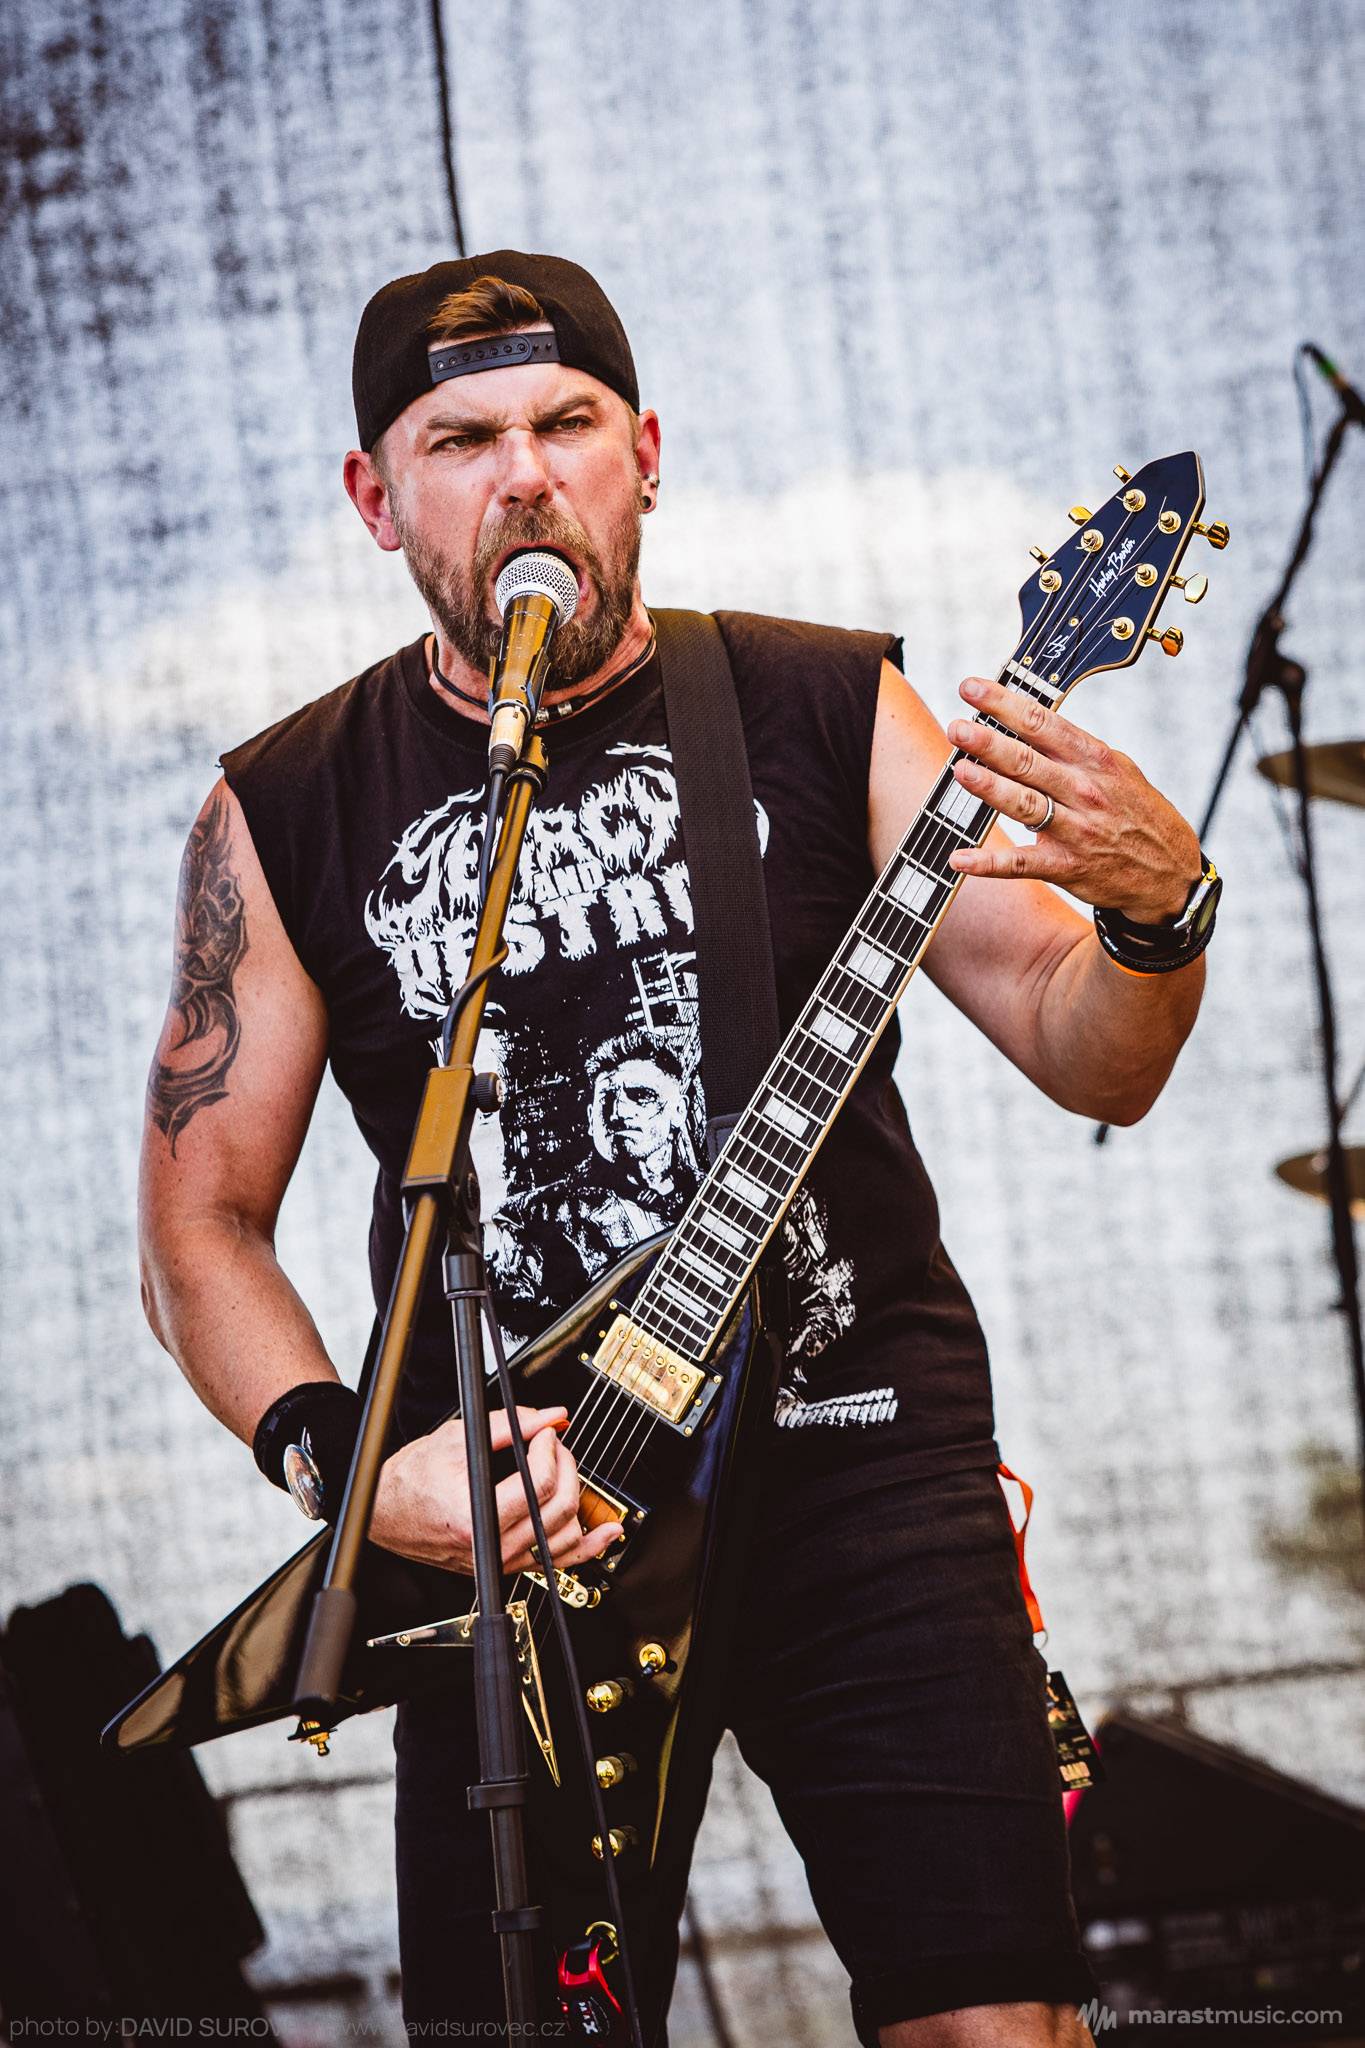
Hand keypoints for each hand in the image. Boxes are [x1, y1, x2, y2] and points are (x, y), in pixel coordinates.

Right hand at [370, 1403, 624, 1575]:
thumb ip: (510, 1425)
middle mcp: (490, 1546)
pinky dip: (587, 1547)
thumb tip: (550, 1416)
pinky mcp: (506, 1565)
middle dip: (565, 1467)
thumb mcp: (458, 1439)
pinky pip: (556, 1562)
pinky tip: (606, 1533)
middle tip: (554, 1444)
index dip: (550, 1450)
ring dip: (578, 1499)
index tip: (545, 1433)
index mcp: (474, 1515)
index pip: (537, 1484)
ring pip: (563, 1537)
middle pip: (557, 1509)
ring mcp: (500, 1561)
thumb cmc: (412, 1480)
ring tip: (570, 1471)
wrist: (386, 1512)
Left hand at [945, 676, 1202, 921]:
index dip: (1004, 704)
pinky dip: (989, 863)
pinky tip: (959, 858)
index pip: (1043, 723)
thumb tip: (1029, 723)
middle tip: (958, 728)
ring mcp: (1075, 830)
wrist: (1170, 872)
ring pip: (1026, 805)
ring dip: (990, 788)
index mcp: (1094, 760)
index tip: (971, 689)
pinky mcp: (1066, 867)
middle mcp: (1084, 791)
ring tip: (960, 771)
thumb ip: (1075, 749)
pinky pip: (1022, 864)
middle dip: (990, 743)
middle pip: (1029, 761)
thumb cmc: (1136, 813)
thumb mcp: (1118, 769)